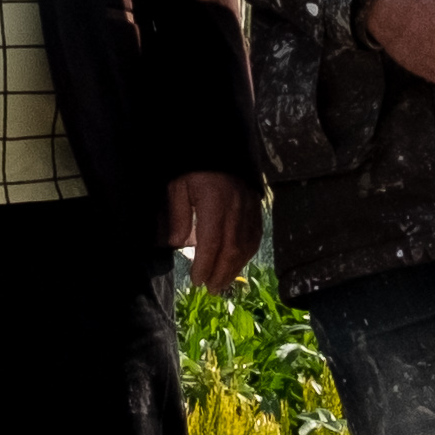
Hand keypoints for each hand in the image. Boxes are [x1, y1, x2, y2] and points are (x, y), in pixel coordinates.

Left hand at [166, 170, 258, 287]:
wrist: (219, 144)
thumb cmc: (194, 166)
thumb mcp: (178, 186)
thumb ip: (178, 215)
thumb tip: (177, 244)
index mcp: (214, 200)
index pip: (211, 241)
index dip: (205, 264)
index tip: (196, 280)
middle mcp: (236, 206)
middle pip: (232, 248)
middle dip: (221, 273)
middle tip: (211, 290)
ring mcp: (250, 206)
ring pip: (246, 245)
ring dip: (234, 268)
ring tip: (222, 282)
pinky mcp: (257, 206)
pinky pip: (255, 236)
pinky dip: (247, 254)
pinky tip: (237, 263)